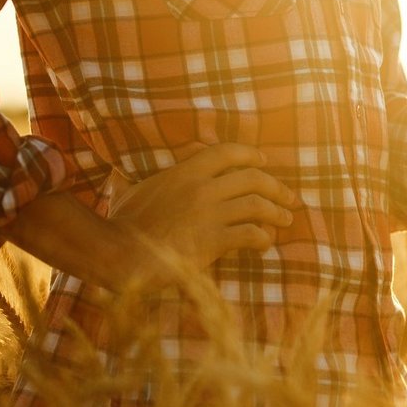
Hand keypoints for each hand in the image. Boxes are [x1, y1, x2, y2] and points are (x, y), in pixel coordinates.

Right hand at [106, 143, 300, 272]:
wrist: (118, 254)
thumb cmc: (121, 225)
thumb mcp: (128, 191)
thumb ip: (134, 178)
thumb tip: (118, 172)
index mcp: (184, 172)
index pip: (227, 152)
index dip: (251, 155)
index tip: (265, 163)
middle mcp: (201, 188)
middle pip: (253, 179)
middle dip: (277, 188)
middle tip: (289, 198)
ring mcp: (209, 213)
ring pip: (258, 206)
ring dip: (277, 214)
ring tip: (285, 221)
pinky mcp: (213, 240)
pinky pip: (250, 234)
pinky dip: (263, 239)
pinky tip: (264, 244)